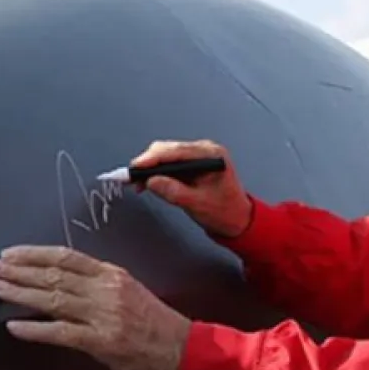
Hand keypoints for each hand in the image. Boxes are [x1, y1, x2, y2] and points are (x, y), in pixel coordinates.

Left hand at [0, 245, 191, 369]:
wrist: (188, 354)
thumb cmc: (158, 327)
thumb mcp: (130, 294)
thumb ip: (98, 288)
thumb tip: (61, 286)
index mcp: (112, 274)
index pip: (66, 256)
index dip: (34, 254)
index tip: (10, 254)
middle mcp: (106, 289)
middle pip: (54, 274)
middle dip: (19, 270)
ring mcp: (104, 315)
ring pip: (53, 298)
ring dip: (21, 293)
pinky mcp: (103, 342)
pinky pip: (61, 332)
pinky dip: (35, 328)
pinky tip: (14, 326)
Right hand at [131, 140, 253, 237]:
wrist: (237, 220)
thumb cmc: (226, 212)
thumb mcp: (198, 204)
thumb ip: (174, 192)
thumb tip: (152, 181)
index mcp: (211, 156)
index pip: (176, 152)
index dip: (152, 159)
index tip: (136, 167)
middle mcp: (204, 151)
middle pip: (168, 150)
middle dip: (147, 163)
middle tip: (131, 178)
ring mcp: (197, 157)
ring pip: (165, 155)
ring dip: (150, 168)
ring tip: (137, 183)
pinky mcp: (191, 165)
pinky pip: (169, 163)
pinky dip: (156, 172)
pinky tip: (147, 182)